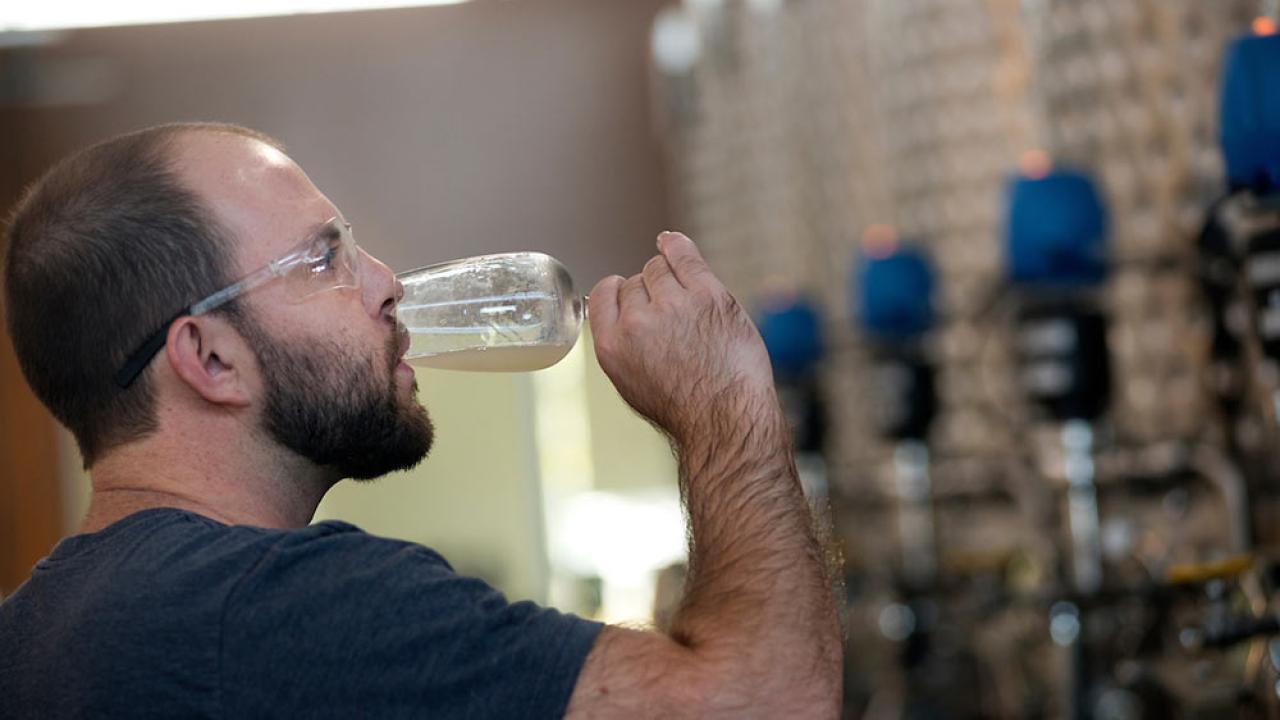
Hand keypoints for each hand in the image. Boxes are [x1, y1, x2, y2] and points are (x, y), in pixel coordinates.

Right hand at [589, 232, 775, 443]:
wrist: (725, 418)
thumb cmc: (686, 408)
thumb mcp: (633, 385)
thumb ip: (623, 345)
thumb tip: (622, 316)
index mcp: (612, 345)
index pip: (604, 294)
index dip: (619, 292)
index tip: (631, 296)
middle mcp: (637, 321)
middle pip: (636, 282)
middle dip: (651, 294)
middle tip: (673, 318)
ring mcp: (674, 304)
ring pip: (660, 269)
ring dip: (669, 277)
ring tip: (684, 297)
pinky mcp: (708, 294)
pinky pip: (684, 256)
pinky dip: (676, 245)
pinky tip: (671, 241)